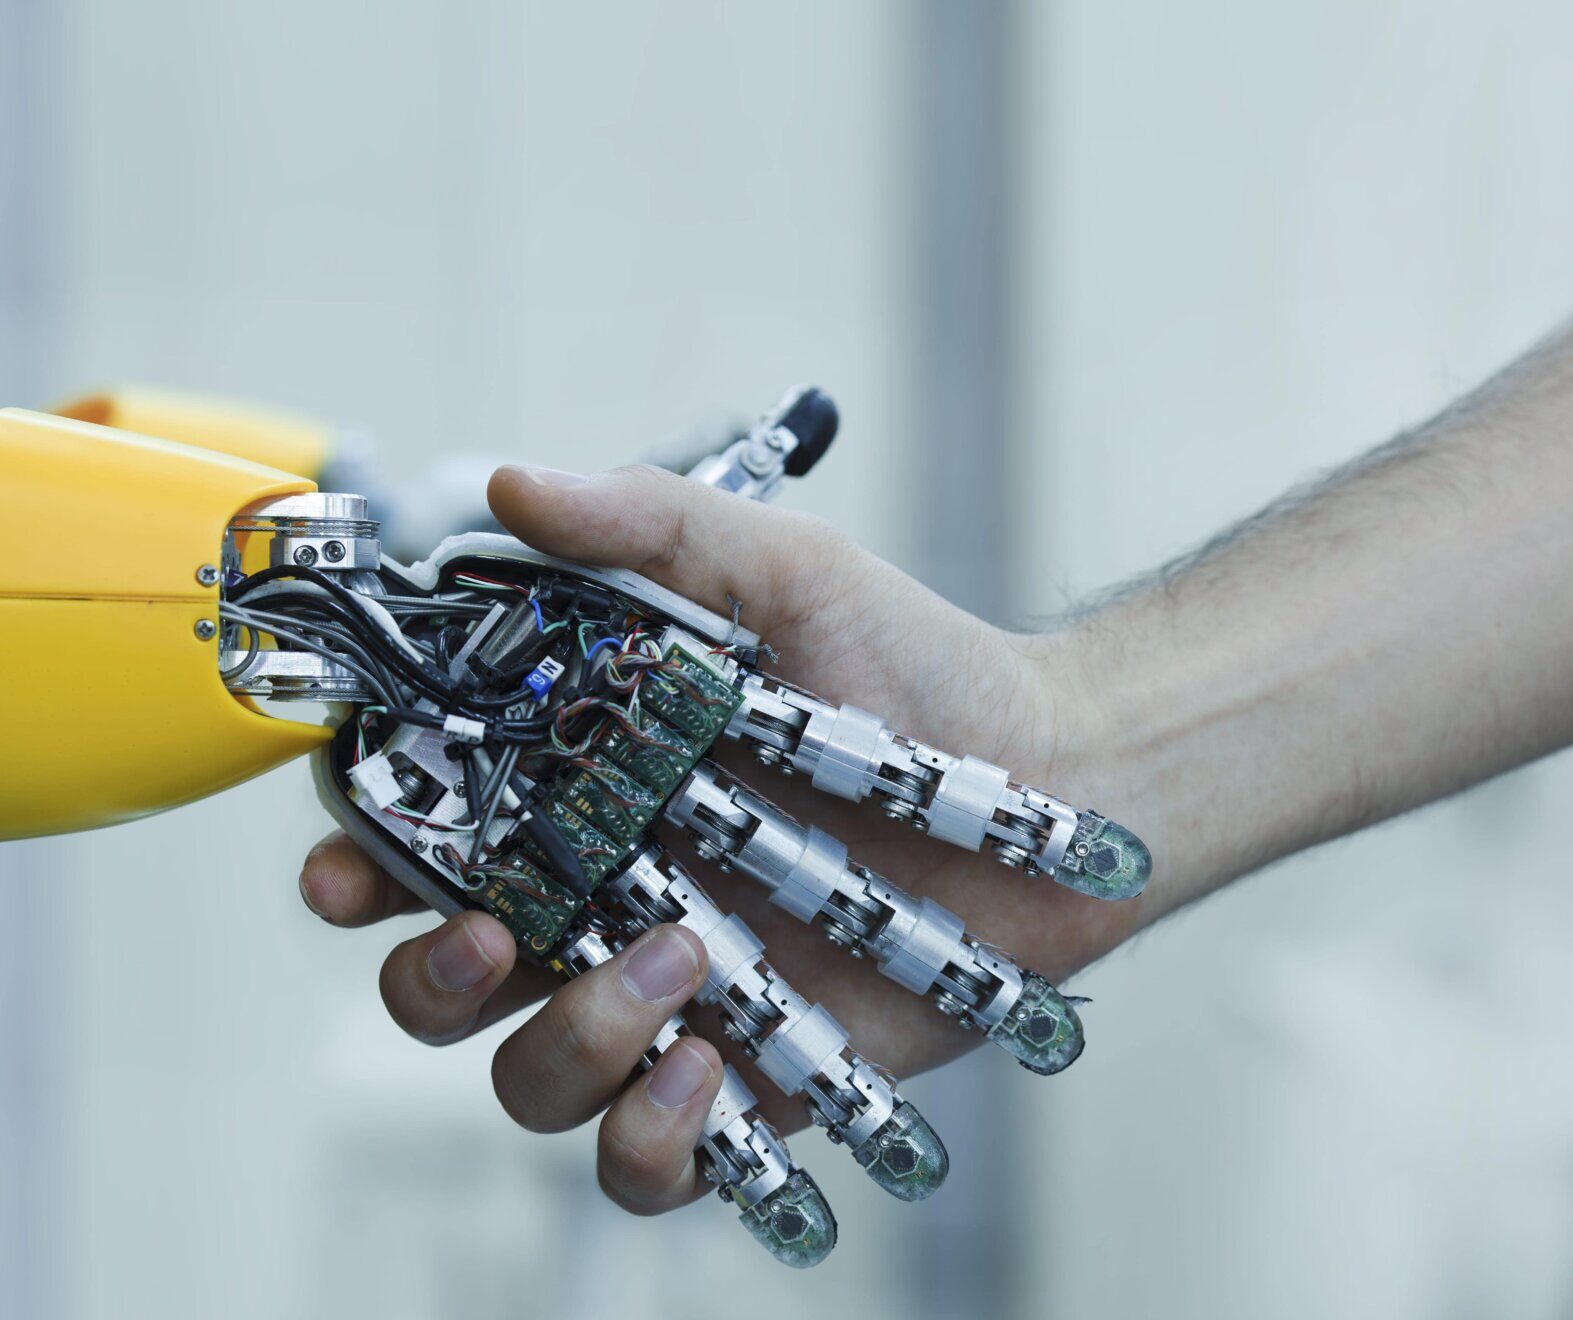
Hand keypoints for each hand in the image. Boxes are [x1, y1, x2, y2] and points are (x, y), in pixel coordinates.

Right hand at [298, 462, 1148, 1216]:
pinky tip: (703, 1075)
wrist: (1060, 779)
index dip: (364, 858)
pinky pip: (646, 1162)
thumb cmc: (920, 670)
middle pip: (443, 975)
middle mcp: (610, 898)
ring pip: (531, 1075)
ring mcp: (675, 996)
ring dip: (566, 1037)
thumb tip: (510, 487)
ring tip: (673, 959)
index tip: (351, 860)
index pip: (431, 835)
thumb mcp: (785, 573)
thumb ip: (651, 528)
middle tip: (484, 930)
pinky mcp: (750, 1076)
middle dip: (426, 973)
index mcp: (588, 790)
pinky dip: (647, 1143)